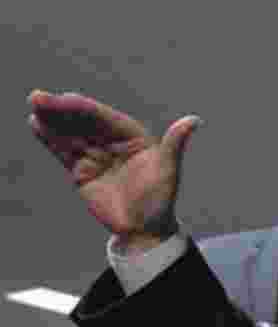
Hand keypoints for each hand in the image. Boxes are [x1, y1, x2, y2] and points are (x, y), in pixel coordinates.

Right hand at [27, 90, 200, 250]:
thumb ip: (175, 143)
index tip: (65, 99)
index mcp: (133, 136)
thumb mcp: (168, 170)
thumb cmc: (160, 199)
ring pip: (70, 134)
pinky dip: (50, 139)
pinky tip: (36, 125)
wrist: (143, 229)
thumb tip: (195, 120)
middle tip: (38, 97)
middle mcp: (113, 142)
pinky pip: (64, 152)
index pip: (105, 118)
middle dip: (62, 109)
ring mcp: (96, 155)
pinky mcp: (82, 171)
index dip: (84, 108)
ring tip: (33, 105)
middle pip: (84, 122)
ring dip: (52, 120)